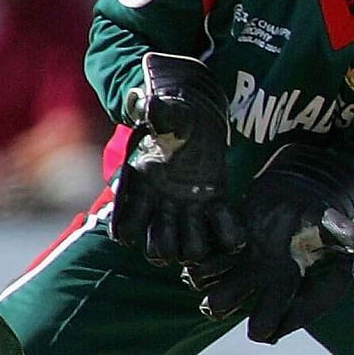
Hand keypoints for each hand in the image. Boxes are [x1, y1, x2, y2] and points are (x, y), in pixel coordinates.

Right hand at [108, 53, 243, 264]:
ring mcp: (187, 211)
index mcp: (141, 189)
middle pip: (157, 248)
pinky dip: (226, 235)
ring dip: (194, 249)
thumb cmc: (174, 118)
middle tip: (178, 238)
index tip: (138, 229)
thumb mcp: (165, 115)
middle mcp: (161, 207)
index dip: (130, 232)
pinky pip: (221, 232)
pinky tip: (226, 219)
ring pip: (186, 250)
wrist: (196, 120)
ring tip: (204, 236)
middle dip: (166, 249)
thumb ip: (157, 115)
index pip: (127, 226)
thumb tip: (148, 104)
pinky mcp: (213, 206)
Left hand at [187, 144, 353, 343]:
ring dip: (208, 282)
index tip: (261, 330)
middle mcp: (258, 283)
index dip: (267, 325)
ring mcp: (238, 266)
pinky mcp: (221, 248)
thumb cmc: (317, 214)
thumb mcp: (334, 222)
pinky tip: (209, 248)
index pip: (273, 320)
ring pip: (212, 289)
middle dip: (223, 306)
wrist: (294, 193)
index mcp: (285, 286)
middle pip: (231, 308)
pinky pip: (201, 264)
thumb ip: (344, 234)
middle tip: (218, 301)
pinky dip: (201, 259)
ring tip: (212, 268)